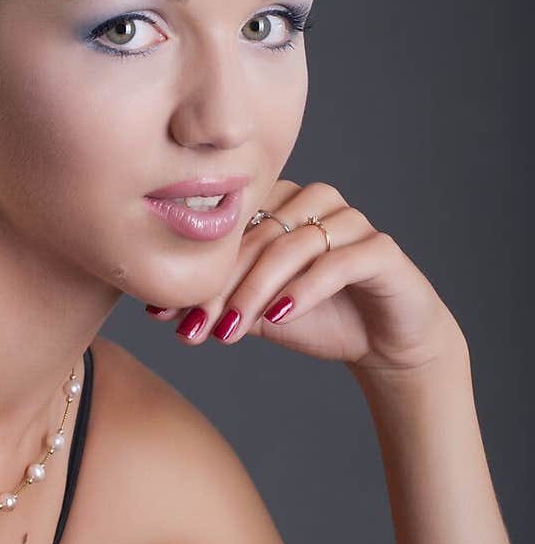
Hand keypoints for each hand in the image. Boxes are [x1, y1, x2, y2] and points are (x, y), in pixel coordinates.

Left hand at [145, 179, 465, 374]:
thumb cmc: (320, 317)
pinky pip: (337, 263)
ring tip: (229, 330)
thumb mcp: (259, 312)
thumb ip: (218, 303)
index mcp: (282, 202)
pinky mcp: (382, 249)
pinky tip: (278, 317)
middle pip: (257, 236)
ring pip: (291, 247)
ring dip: (255, 292)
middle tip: (194, 327)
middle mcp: (315, 200)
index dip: (196, 271)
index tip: (162, 313)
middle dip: (220, 287)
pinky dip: (304, 290)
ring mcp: (351, 221)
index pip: (229, 228)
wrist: (387, 342)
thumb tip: (155, 311)